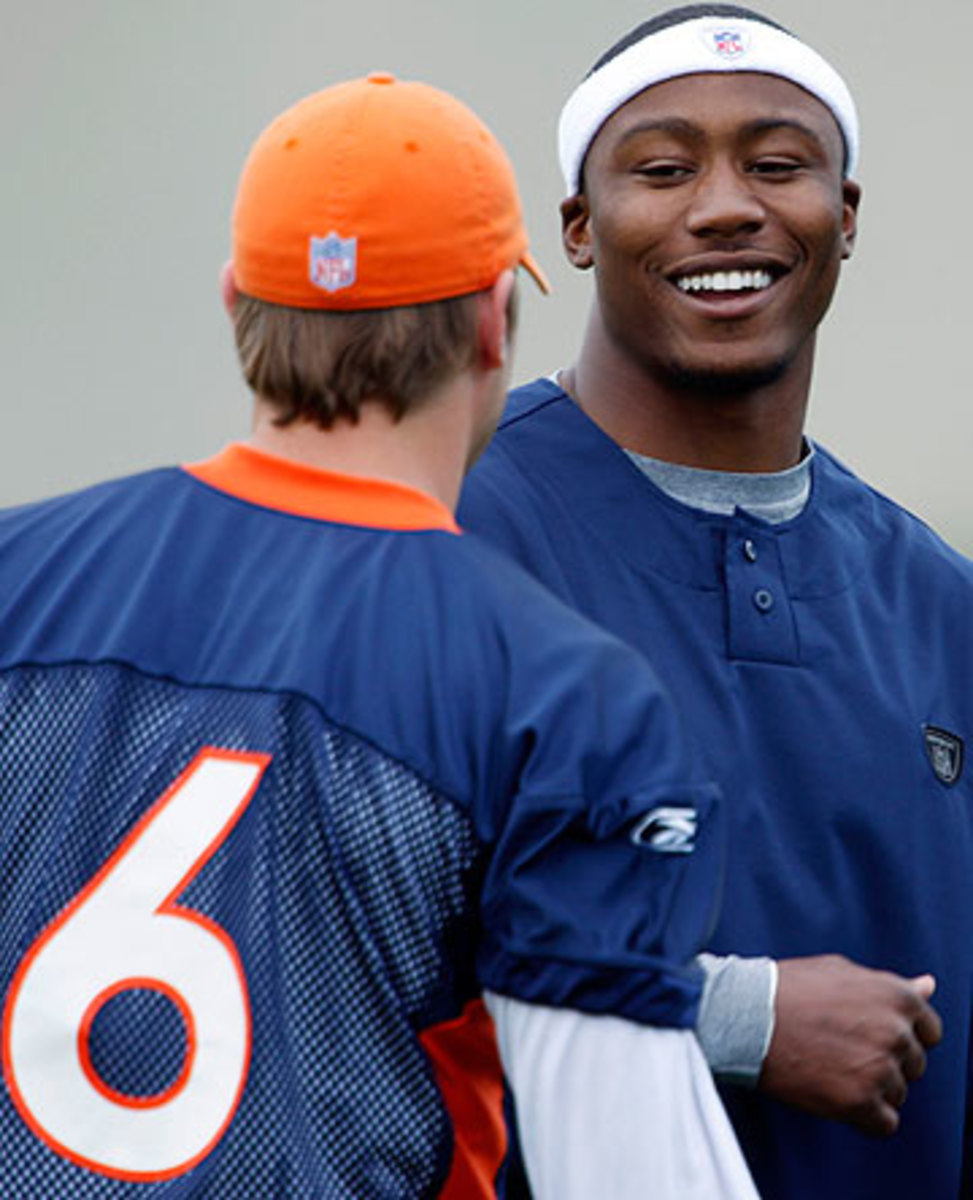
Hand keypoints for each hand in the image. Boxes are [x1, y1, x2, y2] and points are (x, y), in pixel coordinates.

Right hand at [759, 955, 941, 1136]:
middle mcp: (896, 1032)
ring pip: (897, 1093)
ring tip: (831, 1066)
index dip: (901, 1035)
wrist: (745, 1014)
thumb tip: (926, 986)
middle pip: (913, 1064)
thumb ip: (888, 984)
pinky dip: (864, 1116)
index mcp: (897, 997)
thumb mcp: (841, 971)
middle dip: (885, 1060)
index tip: (872, 1035)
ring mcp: (879, 1068)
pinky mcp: (859, 1101)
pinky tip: (835, 1092)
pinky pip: (885, 1123)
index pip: (928, 1031)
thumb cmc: (789, 988)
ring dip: (870, 1087)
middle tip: (842, 1048)